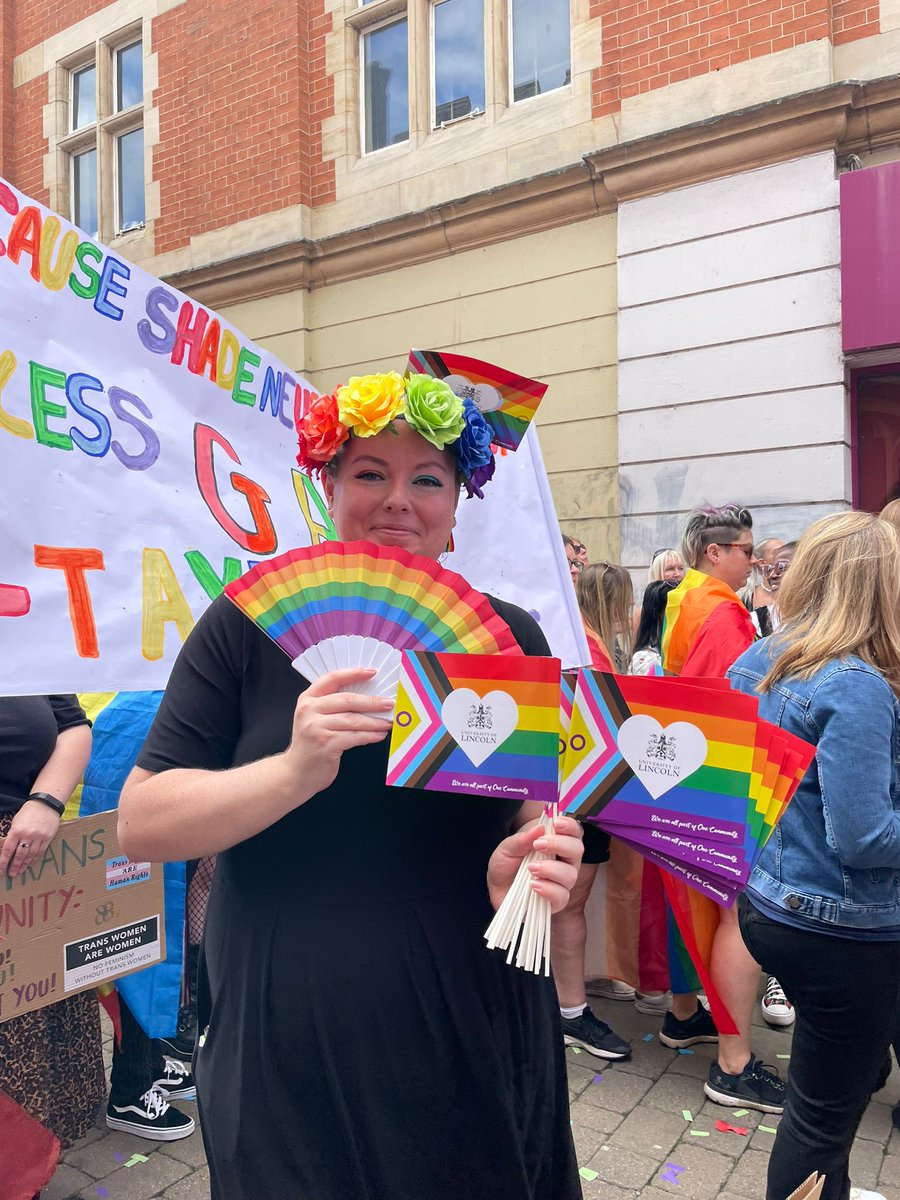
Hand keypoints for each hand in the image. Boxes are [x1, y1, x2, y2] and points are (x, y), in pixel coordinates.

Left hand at [0, 800, 61, 877]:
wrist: (46, 804)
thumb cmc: (28, 812)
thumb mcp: (16, 822)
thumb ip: (13, 835)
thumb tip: (9, 850)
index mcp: (17, 831)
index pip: (8, 850)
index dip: (4, 862)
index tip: (1, 870)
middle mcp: (27, 835)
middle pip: (20, 855)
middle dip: (15, 866)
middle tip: (12, 874)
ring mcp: (39, 837)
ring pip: (30, 855)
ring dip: (24, 865)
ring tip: (20, 871)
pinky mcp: (48, 837)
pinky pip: (40, 851)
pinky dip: (34, 859)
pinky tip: (30, 863)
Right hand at [280, 667, 393, 800]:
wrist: (296, 773)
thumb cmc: (310, 744)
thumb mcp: (313, 719)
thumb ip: (332, 706)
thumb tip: (367, 698)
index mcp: (307, 699)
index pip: (331, 679)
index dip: (353, 673)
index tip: (372, 672)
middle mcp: (309, 710)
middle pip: (347, 700)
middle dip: (372, 701)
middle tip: (388, 703)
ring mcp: (316, 728)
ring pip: (354, 720)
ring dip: (375, 721)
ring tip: (388, 722)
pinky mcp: (326, 745)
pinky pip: (355, 737)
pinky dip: (370, 736)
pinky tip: (379, 735)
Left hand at [487, 816, 583, 913]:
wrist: (495, 890)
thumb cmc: (506, 866)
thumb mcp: (507, 849)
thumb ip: (523, 839)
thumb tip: (540, 828)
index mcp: (557, 844)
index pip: (574, 832)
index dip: (570, 825)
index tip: (556, 823)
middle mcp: (564, 862)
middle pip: (577, 849)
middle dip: (560, 844)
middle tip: (539, 845)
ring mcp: (562, 883)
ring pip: (571, 874)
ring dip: (551, 869)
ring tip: (531, 868)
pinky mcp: (556, 902)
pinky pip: (562, 896)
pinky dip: (548, 889)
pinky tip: (534, 885)